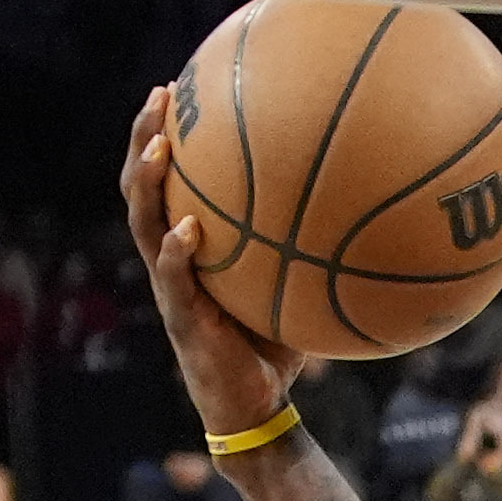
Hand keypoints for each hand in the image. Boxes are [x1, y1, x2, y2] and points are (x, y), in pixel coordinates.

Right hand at [117, 85, 303, 437]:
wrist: (253, 409)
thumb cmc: (273, 349)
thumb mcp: (288, 290)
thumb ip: (303, 253)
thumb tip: (359, 212)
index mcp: (190, 250)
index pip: (168, 184)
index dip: (164, 138)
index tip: (176, 91)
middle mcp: (171, 263)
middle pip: (143, 190)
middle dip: (145, 140)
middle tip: (159, 97)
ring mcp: (172, 290)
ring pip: (144, 227)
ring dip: (147, 187)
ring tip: (158, 150)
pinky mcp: (183, 321)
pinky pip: (175, 282)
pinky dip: (177, 256)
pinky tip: (186, 231)